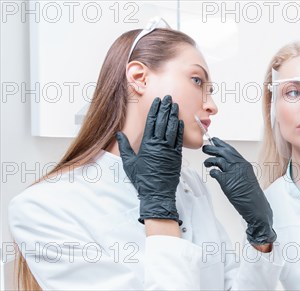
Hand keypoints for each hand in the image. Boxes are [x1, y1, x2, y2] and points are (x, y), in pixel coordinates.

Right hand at [116, 96, 183, 224]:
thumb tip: (119, 134)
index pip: (151, 122)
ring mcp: (170, 150)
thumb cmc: (142, 179)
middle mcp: (159, 145)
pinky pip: (179, 139)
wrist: (157, 193)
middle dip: (165, 108)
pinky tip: (180, 121)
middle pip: (163, 122)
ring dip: (174, 115)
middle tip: (168, 97)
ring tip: (175, 105)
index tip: (157, 100)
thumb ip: (125, 147)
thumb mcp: (129, 163)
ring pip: (172, 128)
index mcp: (147, 145)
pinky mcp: (177, 156)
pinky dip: (180, 129)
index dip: (155, 110)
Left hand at [202, 137, 276, 244]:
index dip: (221, 144)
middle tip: (206, 147)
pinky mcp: (226, 181)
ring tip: (206, 162)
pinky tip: (212, 173)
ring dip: (209, 160)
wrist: (255, 205)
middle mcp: (239, 166)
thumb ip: (238, 169)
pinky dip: (211, 171)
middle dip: (212, 148)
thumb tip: (226, 165)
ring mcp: (233, 173)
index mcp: (244, 163)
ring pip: (217, 160)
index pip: (231, 150)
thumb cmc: (251, 193)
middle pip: (223, 152)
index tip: (215, 141)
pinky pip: (215, 172)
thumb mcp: (247, 177)